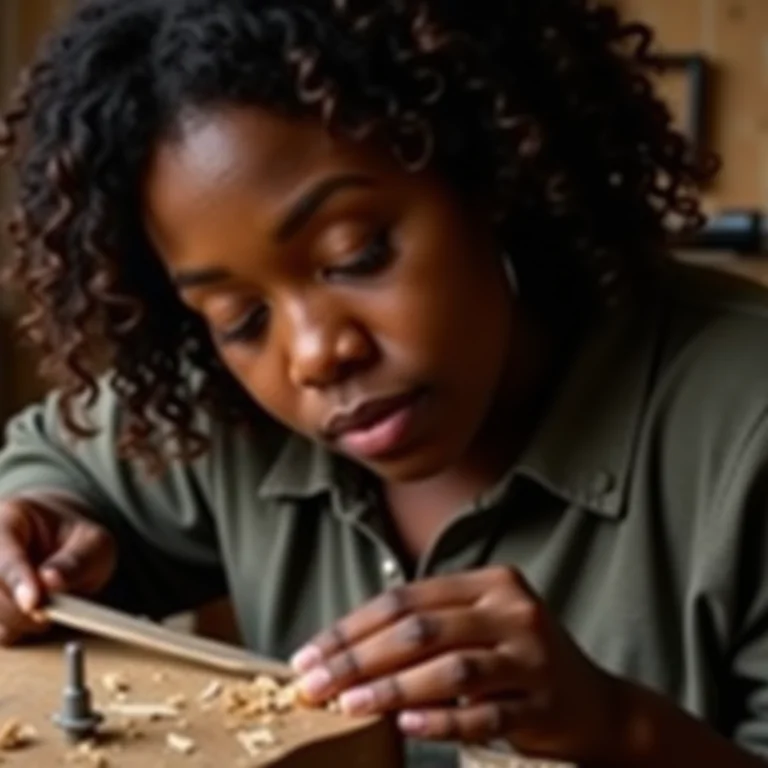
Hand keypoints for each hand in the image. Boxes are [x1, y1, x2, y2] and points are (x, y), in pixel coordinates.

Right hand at [0, 496, 116, 645]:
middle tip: (50, 613)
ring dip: (18, 621)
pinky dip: (13, 629)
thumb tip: (51, 580)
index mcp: (9, 517)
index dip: (17, 579)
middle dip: (21, 609)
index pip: (3, 554)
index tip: (35, 602)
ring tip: (47, 607)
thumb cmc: (77, 542)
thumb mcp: (94, 543)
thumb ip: (77, 560)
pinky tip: (31, 616)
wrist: (62, 549)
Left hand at [290, 566, 630, 763]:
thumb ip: (427, 629)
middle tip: (315, 684)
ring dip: (391, 688)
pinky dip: (441, 718)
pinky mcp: (543, 703)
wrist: (597, 706)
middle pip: (421, 629)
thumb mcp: (479, 627)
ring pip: (450, 669)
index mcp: (491, 583)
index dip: (353, 627)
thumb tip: (343, 654)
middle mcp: (514, 610)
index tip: (310, 654)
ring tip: (347, 704)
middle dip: (358, 657)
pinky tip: (407, 723)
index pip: (407, 599)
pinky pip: (483, 714)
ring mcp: (532, 655)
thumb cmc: (518, 662)